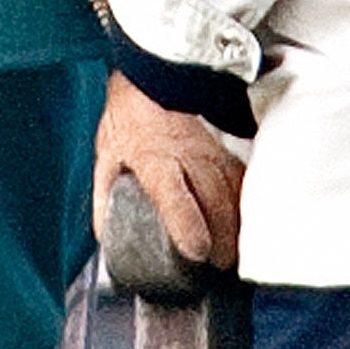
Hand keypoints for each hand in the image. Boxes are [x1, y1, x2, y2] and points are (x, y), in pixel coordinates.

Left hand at [94, 71, 243, 271]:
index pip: (175, 196)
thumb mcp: (105, 158)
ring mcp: (209, 154)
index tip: (196, 252)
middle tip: (222, 266)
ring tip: (236, 255)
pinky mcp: (222, 151)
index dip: (187, 224)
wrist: (151, 82)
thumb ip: (104, 197)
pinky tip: (245, 224)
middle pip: (213, 200)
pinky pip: (239, 180)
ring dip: (236, 225)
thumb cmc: (127, 122)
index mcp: (155, 161)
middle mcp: (188, 158)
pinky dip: (244, 204)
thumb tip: (103, 236)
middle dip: (222, 236)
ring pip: (231, 191)